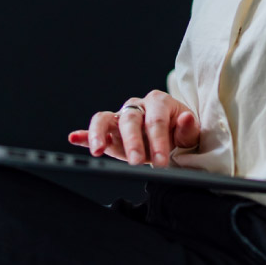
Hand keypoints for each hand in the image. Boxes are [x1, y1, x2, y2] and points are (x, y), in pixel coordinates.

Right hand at [65, 90, 198, 166]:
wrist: (172, 134)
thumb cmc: (180, 132)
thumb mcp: (190, 133)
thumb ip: (188, 128)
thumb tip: (186, 118)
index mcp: (158, 102)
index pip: (155, 120)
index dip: (158, 141)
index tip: (161, 161)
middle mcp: (136, 107)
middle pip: (129, 120)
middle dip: (132, 142)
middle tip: (137, 162)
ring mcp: (120, 117)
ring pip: (104, 119)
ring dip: (98, 134)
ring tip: (97, 150)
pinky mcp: (109, 130)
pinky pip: (94, 129)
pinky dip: (83, 135)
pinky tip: (75, 138)